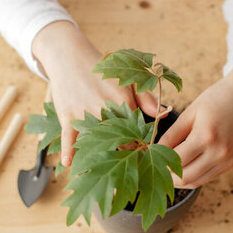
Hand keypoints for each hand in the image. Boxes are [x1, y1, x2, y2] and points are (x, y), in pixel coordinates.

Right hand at [32, 21, 157, 165]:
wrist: (70, 56)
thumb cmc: (101, 70)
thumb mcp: (127, 79)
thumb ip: (146, 98)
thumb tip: (164, 113)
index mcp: (124, 103)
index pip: (138, 132)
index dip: (141, 146)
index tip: (142, 157)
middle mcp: (107, 111)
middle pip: (119, 142)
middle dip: (124, 158)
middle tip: (126, 172)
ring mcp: (87, 114)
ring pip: (97, 143)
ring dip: (100, 159)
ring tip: (105, 176)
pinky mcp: (69, 116)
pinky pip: (69, 137)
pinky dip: (69, 150)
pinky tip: (69, 164)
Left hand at [158, 62, 232, 188]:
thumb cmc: (214, 100)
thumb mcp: (189, 113)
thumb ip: (171, 135)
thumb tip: (153, 151)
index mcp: (206, 136)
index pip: (176, 160)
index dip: (160, 162)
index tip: (149, 158)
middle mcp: (220, 152)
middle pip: (186, 177)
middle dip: (167, 176)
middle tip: (155, 168)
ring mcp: (228, 160)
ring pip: (196, 182)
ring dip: (179, 180)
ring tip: (166, 171)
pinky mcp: (232, 164)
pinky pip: (207, 178)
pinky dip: (193, 177)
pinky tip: (183, 168)